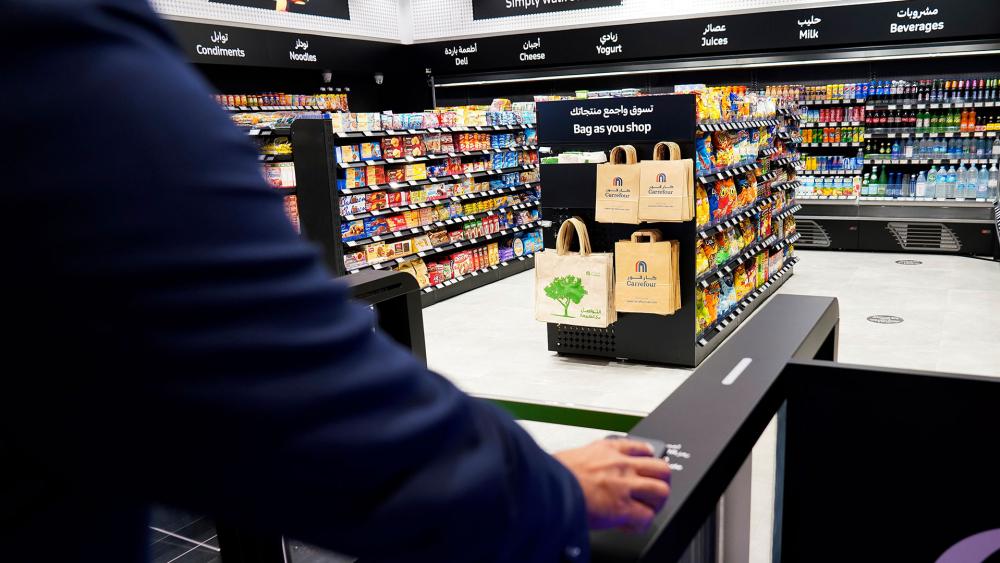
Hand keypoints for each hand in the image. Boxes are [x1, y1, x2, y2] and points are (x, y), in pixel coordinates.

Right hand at [554, 439, 670, 532]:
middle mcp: (620, 464)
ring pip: (661, 490)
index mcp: (606, 448)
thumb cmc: (551, 473)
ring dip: (656, 502)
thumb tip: (581, 470)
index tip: (647, 465)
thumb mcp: (572, 456)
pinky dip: (642, 523)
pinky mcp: (623, 507)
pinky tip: (632, 525)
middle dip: (661, 481)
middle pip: (660, 468)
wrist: (545, 485)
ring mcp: (624, 485)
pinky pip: (646, 516)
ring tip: (647, 509)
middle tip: (654, 491)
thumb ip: (586, 460)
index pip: (641, 447)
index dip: (649, 458)